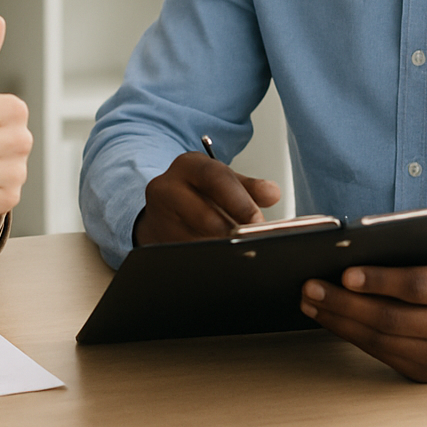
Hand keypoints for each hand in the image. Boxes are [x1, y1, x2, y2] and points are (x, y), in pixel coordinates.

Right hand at [133, 150, 281, 245]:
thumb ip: (251, 188)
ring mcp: (157, 216)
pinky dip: (205, 259)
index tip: (257, 222)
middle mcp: (167, 186)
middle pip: (203, 213)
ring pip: (193, 239)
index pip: (215, 178)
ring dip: (218, 248)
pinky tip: (218, 261)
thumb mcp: (224, 183)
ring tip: (237, 253)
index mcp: (189, 165)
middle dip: (230, 231)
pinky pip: (183, 254)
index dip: (239, 201)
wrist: (163, 209)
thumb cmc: (199, 193)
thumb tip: (273, 193)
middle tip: (250, 243)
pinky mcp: (154, 240)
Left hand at [298, 234, 426, 381]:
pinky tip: (333, 320)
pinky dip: (354, 338)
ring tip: (312, 302)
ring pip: (383, 341)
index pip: (418, 287)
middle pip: (393, 319)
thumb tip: (357, 239)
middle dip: (345, 304)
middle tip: (312, 288)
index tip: (345, 273)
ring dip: (340, 323)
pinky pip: (385, 355)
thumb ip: (415, 238)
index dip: (380, 281)